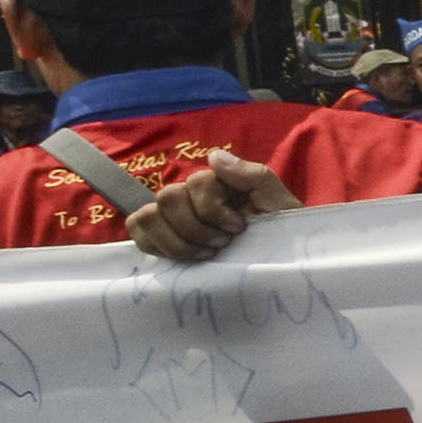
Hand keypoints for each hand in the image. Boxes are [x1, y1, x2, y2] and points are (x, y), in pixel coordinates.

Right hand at [128, 150, 299, 261]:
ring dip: (178, 242)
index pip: (195, 183)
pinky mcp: (162, 238)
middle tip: (222, 244)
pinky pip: (139, 232)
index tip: (239, 228)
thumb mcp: (279, 204)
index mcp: (219, 183)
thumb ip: (254, 176)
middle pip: (167, 198)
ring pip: (147, 217)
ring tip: (207, 254)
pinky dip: (157, 246)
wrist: (278, 265)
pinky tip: (186, 257)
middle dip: (194, 228)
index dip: (213, 210)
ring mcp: (174, 216)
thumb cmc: (283, 235)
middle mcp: (192, 195)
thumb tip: (214, 156)